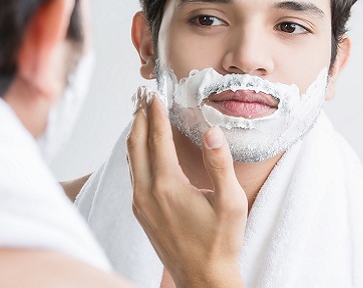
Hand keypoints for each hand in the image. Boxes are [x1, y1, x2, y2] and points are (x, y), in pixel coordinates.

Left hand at [126, 87, 247, 287]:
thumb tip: (212, 132)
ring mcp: (140, 203)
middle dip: (139, 117)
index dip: (155, 113)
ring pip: (131, 158)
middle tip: (143, 95)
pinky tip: (143, 147)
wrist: (203, 278)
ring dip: (135, 133)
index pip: (157, 138)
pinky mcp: (140, 212)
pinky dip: (136, 152)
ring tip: (140, 113)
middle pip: (136, 144)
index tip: (154, 93)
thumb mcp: (231, 203)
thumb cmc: (220, 242)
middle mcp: (147, 192)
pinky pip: (133, 173)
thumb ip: (220, 165)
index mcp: (167, 185)